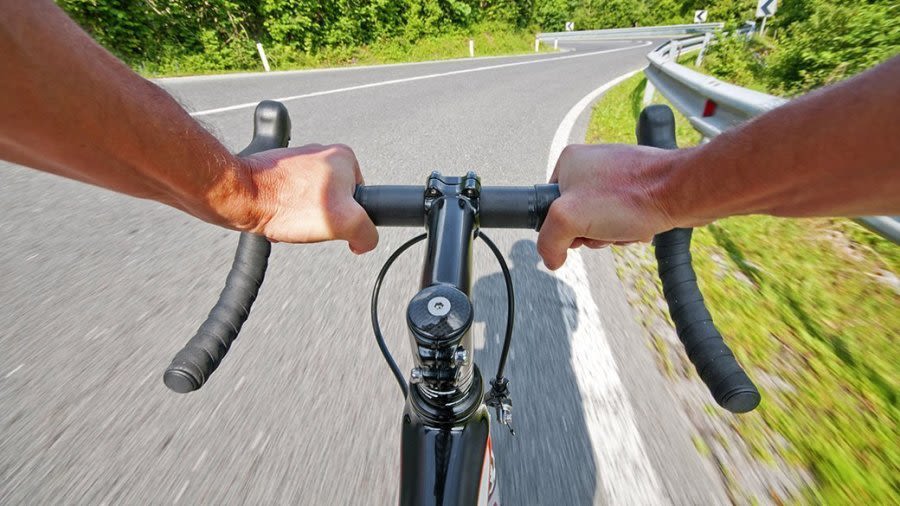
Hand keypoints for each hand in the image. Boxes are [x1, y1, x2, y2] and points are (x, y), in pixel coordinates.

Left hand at [223, 144, 377, 252]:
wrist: (243, 197)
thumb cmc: (287, 203)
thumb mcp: (344, 222)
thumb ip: (366, 233)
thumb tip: (364, 241)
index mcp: (345, 157)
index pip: (361, 198)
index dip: (350, 218)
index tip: (333, 223)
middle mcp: (323, 153)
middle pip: (337, 200)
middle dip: (324, 218)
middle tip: (310, 223)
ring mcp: (299, 161)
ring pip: (313, 201)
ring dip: (304, 217)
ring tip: (292, 220)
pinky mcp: (279, 170)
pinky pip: (293, 198)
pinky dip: (288, 212)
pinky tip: (281, 217)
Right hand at [537, 144, 677, 269]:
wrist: (681, 192)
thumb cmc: (631, 196)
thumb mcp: (568, 219)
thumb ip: (548, 241)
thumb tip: (551, 258)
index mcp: (569, 161)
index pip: (548, 206)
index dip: (561, 227)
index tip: (578, 231)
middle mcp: (592, 164)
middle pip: (576, 216)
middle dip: (591, 233)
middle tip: (604, 229)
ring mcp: (616, 175)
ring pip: (600, 220)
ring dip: (611, 233)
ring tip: (625, 227)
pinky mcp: (637, 187)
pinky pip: (622, 217)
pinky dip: (629, 228)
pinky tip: (639, 225)